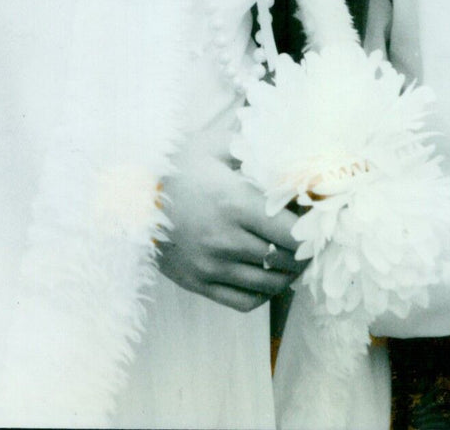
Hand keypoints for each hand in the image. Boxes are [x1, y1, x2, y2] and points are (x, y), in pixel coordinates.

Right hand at [156, 155, 304, 311]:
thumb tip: (295, 153)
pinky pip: (243, 302)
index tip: (319, 226)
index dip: (312, 233)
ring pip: (268, 285)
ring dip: (288, 276)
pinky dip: (264, 294)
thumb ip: (257, 150)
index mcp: (234, 203)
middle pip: (284, 260)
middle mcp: (224, 239)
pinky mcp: (198, 284)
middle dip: (304, 254)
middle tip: (312, 243)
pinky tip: (268, 278)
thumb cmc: (178, 165)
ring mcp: (210, 266)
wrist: (130, 194)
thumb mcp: (217, 146)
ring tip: (295, 261)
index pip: (291, 232)